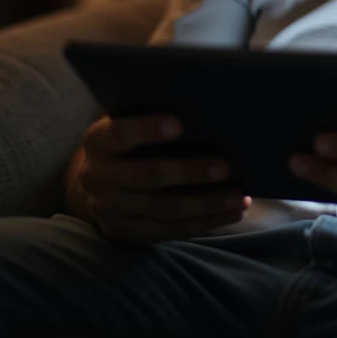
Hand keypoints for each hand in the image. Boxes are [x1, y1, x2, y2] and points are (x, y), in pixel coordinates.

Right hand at [75, 114, 250, 245]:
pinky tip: (231, 214)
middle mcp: (97, 176)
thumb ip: (153, 112)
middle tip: (226, 168)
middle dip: (190, 173)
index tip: (180, 125)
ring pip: (163, 210)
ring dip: (206, 205)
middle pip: (148, 177)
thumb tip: (205, 105)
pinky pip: (168, 231)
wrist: (97, 176)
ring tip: (240, 197)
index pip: (120, 134)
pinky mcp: (124, 232)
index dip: (147, 130)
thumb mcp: (129, 119)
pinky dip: (203, 223)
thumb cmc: (131, 136)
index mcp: (98, 140)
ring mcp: (108, 209)